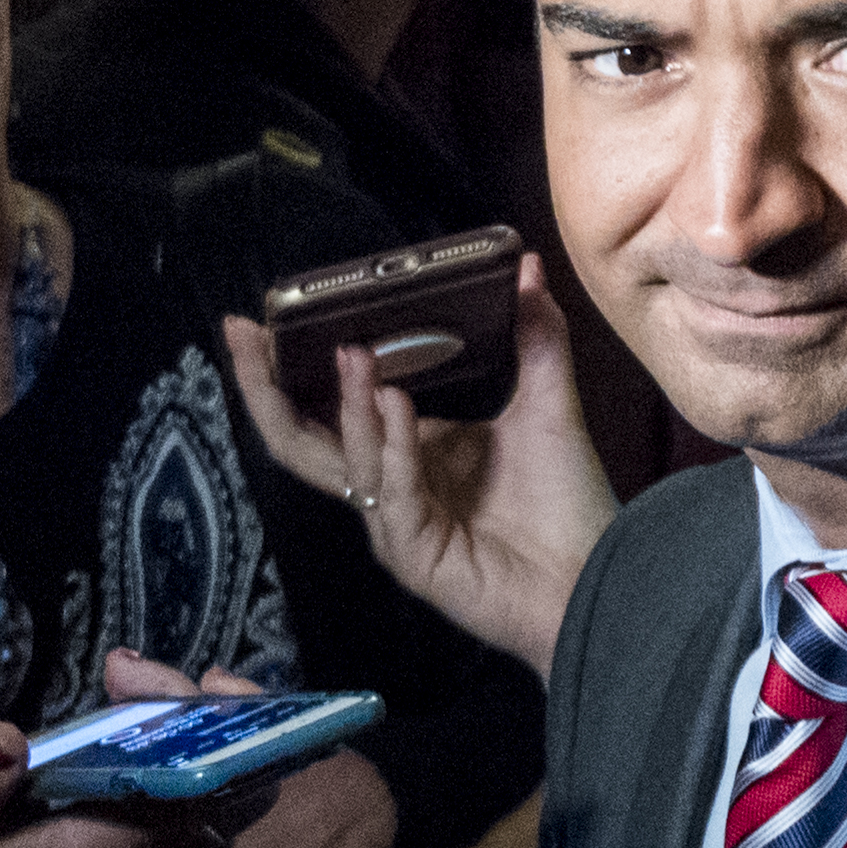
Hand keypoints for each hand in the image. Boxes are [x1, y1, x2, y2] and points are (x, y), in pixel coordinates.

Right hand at [0, 651, 224, 847]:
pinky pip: (201, 812)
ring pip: (219, 792)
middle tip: (127, 674)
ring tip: (126, 688)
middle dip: (194, 710)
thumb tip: (3, 738)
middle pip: (231, 777)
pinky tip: (133, 729)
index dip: (212, 719)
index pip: (215, 781)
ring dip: (186, 733)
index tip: (160, 677)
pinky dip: (180, 763)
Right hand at [222, 253, 618, 680]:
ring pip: (343, 460)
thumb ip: (536, 338)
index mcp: (407, 449)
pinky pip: (391, 493)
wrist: (598, 579)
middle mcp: (389, 485)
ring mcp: (395, 522)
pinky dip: (391, 447)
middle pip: (301, 438)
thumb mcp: (550, 405)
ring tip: (353, 353)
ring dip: (346, 404)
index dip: (292, 366)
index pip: (329, 406)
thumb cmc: (567, 507)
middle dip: (266, 386)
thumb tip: (527, 268)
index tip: (270, 317)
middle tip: (248, 333)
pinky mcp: (414, 554)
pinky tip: (396, 406)